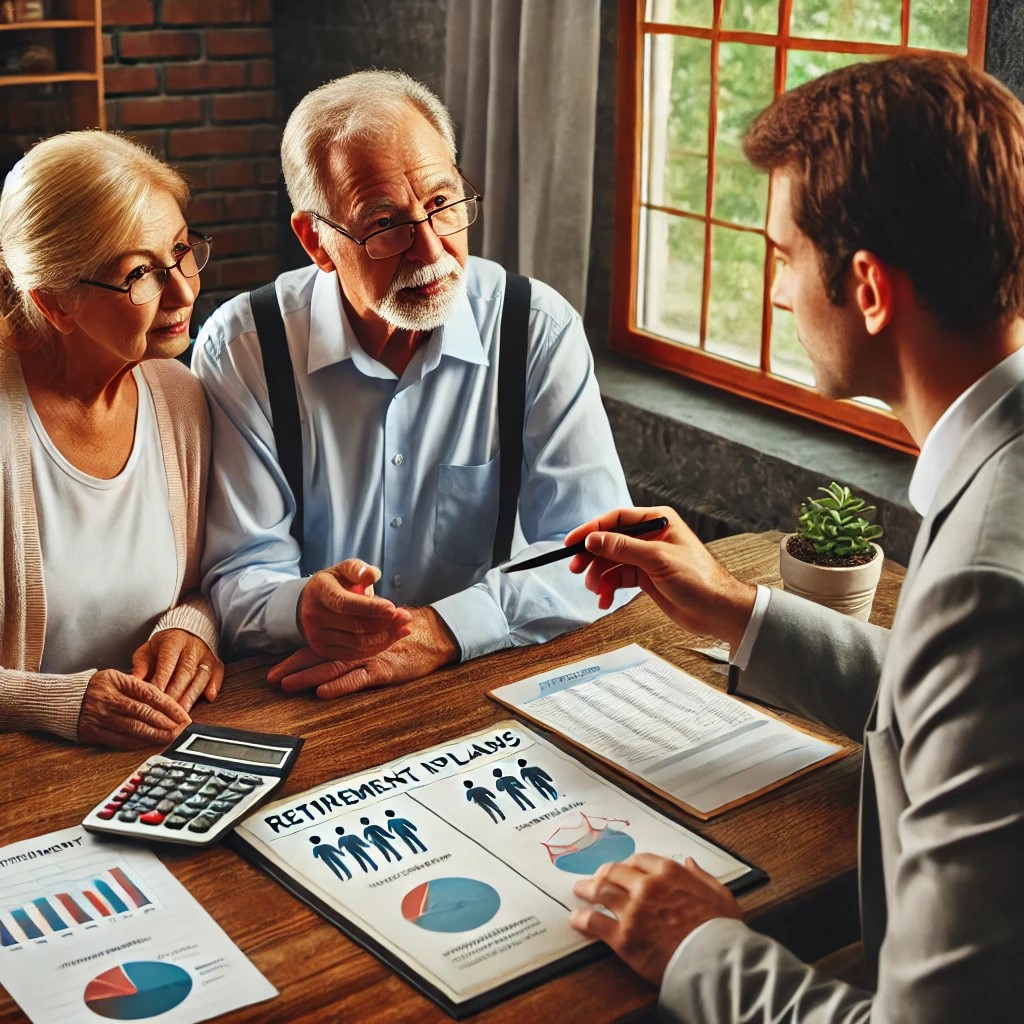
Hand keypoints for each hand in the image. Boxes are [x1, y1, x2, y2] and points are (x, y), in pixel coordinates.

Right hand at [78, 669, 191, 749]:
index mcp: (117, 681)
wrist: (59, 700)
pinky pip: (119, 740)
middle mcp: (108, 698)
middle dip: (166, 722)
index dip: (170, 706)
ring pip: (133, 727)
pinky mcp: (91, 732)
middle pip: (144, 712)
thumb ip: (136, 686)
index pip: (150, 693)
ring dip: (155, 734)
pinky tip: (149, 744)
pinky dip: (137, 743)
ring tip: (170, 738)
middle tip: (181, 729)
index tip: (183, 715)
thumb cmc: (94, 688)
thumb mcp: (114, 678)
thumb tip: (165, 700)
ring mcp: (99, 716)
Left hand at [131, 629, 223, 710]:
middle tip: (168, 710)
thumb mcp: (147, 651)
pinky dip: (214, 685)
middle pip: (185, 671)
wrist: (186, 632)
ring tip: (183, 711)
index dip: (162, 680)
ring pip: (201, 675)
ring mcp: (206, 655)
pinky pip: (218, 673)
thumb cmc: (163, 647)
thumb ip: (140, 665)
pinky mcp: (216, 662)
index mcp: (173, 641)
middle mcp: (192, 647)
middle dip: (176, 692)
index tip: (155, 697)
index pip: (167, 663)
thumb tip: (134, 681)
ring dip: (192, 694)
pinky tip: (210, 697)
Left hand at [268, 607, 457, 698]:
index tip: (274, 671)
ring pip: (332, 667)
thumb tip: (331, 662)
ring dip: (308, 676)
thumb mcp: (376, 636)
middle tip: (271, 679)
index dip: (295, 659)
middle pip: (318, 657)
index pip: (317, 649)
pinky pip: (357, 678)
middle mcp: (355, 647)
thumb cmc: (403, 637)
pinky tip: (323, 692)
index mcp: (351, 640)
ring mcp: (368, 658)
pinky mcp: (382, 670)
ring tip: (288, 685)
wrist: (431, 636)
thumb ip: (356, 644)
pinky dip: (339, 685)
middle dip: (293, 668)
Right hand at [299, 559, 412, 660]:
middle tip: (406, 617)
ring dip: (385, 636)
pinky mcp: (323, 650)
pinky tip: (391, 637)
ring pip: (357, 643)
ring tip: (402, 627)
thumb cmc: (337, 583)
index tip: (393, 608)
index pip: (344, 603)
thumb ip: (359, 570)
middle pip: (354, 625)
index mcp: (319, 590)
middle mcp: (313, 615)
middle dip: (385, 623)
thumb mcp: (345, 569)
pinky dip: (376, 647)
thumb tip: (371, 575)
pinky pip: (354, 654)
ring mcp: (316, 635)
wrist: (313, 602)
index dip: (370, 608)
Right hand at [565, 506, 755, 647]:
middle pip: (610, 541)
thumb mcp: (657, 559)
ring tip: (596, 590)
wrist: (718, 611)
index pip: (616, 519)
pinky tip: (605, 599)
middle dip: (592, 557)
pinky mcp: (646, 578)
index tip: (572, 543)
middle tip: (576, 569)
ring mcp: (647, 558)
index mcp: (657, 521)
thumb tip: (593, 539)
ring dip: (600, 576)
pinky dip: (609, 588)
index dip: (591, 530)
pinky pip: (619, 579)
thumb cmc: (700, 579)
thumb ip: (622, 548)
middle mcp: (650, 537)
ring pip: (612, 562)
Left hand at [570, 854, 742, 985]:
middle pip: (614, 871)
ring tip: (579, 892)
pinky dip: (582, 919)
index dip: (628, 864)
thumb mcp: (719, 894)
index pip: (638, 859)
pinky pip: (594, 923)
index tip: (624, 869)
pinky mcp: (623, 937)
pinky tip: (577, 919)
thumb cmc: (721, 931)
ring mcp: (632, 910)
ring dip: (587, 891)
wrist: (717, 962)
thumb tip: (690, 863)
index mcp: (669, 873)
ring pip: (600, 892)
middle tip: (595, 878)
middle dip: (602, 874)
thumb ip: (701, 876)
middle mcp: (646, 886)